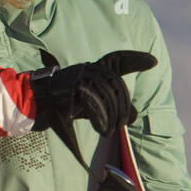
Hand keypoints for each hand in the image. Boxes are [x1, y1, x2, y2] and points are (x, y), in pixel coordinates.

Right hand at [30, 49, 156, 165]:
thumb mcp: (92, 104)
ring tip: (108, 131)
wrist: (37, 104)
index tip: (153, 62)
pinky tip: (101, 130)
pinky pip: (94, 104)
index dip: (135, 59)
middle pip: (116, 85)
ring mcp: (78, 76)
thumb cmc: (65, 104)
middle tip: (121, 125)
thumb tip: (133, 116)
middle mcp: (88, 68)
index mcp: (93, 68)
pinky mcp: (71, 88)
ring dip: (111, 117)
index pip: (118, 59)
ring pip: (107, 96)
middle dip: (122, 107)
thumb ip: (112, 106)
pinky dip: (100, 120)